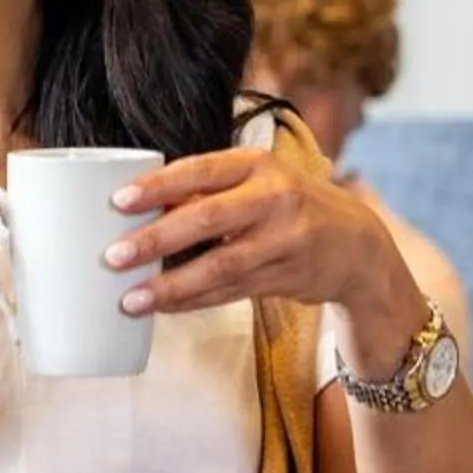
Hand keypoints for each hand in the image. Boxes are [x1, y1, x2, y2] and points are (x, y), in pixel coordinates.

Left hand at [105, 148, 410, 323]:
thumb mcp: (255, 181)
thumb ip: (205, 190)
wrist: (358, 244)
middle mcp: (275, 198)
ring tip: (130, 298)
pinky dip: (194, 301)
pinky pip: (231, 292)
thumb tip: (135, 209)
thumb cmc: (285, 204)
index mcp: (257, 164)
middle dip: (156, 240)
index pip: (200, 170)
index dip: (158, 186)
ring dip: (171, 285)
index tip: (119, 201)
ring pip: (220, 266)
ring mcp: (285, 240)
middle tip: (114, 257)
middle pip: (207, 219)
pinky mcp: (288, 277)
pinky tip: (163, 307)